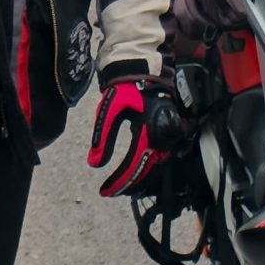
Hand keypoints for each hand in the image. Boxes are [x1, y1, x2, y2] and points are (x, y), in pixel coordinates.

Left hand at [88, 77, 172, 196]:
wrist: (145, 72)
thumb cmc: (125, 88)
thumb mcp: (109, 110)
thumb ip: (101, 137)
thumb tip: (94, 164)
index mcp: (148, 130)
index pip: (133, 164)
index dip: (119, 181)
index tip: (105, 191)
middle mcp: (162, 136)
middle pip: (147, 171)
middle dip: (129, 185)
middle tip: (112, 192)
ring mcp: (169, 136)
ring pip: (156, 167)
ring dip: (140, 179)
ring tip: (122, 187)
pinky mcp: (170, 134)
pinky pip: (161, 159)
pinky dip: (148, 169)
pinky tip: (136, 174)